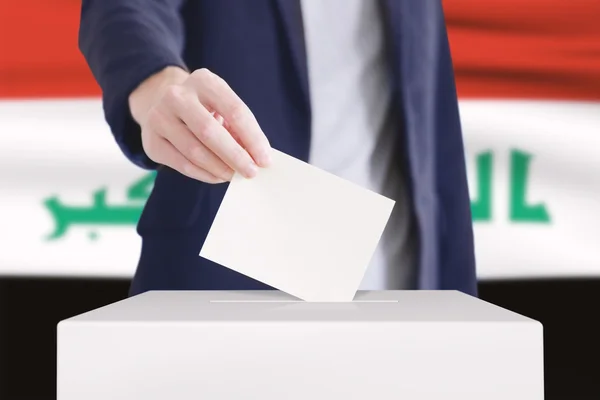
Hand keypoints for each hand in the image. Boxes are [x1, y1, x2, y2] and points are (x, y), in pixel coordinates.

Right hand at [129, 67, 271, 182]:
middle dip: (235, 156)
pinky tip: (217, 177)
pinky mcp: (151, 140)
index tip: (265, 160)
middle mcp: (177, 95)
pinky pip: (181, 163)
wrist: (162, 103)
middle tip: (251, 172)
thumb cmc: (204, 108)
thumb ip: (238, 129)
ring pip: (194, 151)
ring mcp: (159, 117)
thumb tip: (256, 158)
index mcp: (204, 81)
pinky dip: (203, 174)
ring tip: (234, 176)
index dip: (253, 138)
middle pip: (210, 131)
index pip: (235, 111)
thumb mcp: (222, 107)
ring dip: (219, 168)